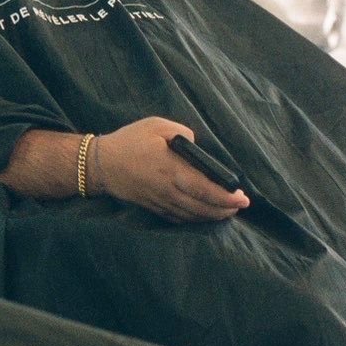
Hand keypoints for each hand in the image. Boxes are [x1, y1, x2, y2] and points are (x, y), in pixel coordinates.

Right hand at [94, 117, 249, 222]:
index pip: (207, 190)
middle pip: (204, 208)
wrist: (102, 164)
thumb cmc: (130, 141)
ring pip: (194, 216)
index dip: (227, 197)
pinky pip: (180, 219)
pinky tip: (202, 214)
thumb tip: (197, 147)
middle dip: (226, 210)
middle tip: (239, 206)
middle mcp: (170, 191)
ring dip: (213, 216)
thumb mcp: (156, 126)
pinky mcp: (155, 208)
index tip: (242, 198)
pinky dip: (195, 219)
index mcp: (173, 170)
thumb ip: (182, 133)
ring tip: (226, 212)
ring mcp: (162, 202)